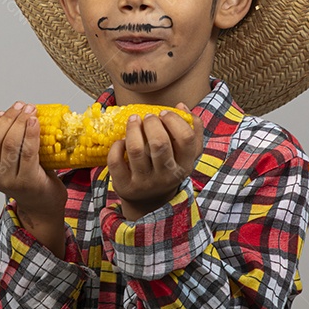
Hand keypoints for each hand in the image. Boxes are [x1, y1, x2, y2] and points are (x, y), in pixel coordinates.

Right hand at [0, 102, 66, 229]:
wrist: (42, 205)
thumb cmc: (27, 178)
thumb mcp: (8, 161)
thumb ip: (6, 141)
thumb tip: (17, 110)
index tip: (4, 111)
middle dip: (9, 117)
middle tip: (22, 106)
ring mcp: (8, 179)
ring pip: (10, 143)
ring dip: (20, 121)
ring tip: (30, 110)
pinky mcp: (27, 180)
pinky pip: (28, 151)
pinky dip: (31, 132)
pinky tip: (35, 121)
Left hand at [107, 103, 203, 219]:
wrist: (150, 202)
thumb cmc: (168, 168)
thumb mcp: (185, 154)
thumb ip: (191, 130)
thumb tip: (181, 106)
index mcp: (185, 166)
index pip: (186, 139)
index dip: (174, 120)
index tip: (164, 113)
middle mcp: (166, 176)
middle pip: (160, 143)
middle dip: (151, 123)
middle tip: (147, 117)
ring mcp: (144, 182)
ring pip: (136, 150)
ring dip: (132, 129)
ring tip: (134, 121)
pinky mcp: (125, 185)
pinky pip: (116, 160)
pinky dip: (116, 146)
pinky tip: (121, 142)